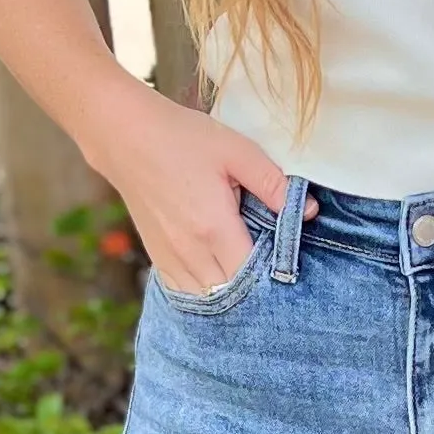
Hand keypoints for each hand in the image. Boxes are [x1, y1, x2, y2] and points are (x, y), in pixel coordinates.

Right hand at [98, 91, 307, 296]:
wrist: (125, 136)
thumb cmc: (183, 138)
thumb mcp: (236, 151)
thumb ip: (273, 183)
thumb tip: (309, 211)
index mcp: (213, 226)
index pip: (252, 274)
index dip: (274, 275)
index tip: (289, 263)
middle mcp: (189, 250)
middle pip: (230, 294)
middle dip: (254, 289)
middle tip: (274, 271)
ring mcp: (169, 256)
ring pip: (206, 298)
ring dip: (229, 293)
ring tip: (248, 276)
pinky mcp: (156, 256)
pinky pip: (184, 291)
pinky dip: (204, 290)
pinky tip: (219, 276)